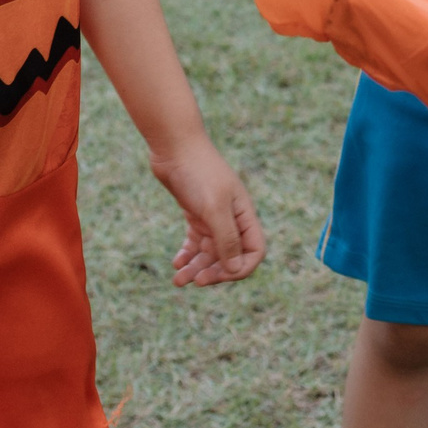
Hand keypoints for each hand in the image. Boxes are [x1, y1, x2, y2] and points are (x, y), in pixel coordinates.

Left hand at [151, 141, 266, 286]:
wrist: (174, 146)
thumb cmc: (198, 173)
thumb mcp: (214, 208)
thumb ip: (227, 239)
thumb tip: (236, 270)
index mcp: (244, 215)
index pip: (253, 252)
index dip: (239, 269)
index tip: (217, 276)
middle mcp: (232, 218)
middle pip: (230, 256)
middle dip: (213, 272)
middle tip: (193, 281)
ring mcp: (213, 216)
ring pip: (210, 252)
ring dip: (196, 267)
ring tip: (177, 279)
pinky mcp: (195, 213)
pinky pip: (196, 242)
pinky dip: (187, 254)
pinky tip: (176, 262)